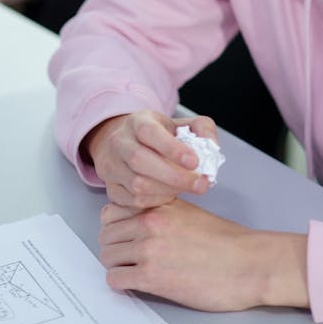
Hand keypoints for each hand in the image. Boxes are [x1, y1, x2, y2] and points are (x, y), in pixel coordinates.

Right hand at [82, 110, 216, 207]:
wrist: (128, 145)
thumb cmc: (160, 137)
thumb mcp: (182, 124)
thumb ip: (203, 129)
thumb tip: (212, 146)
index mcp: (137, 122)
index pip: (150, 132)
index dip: (172, 148)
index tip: (195, 162)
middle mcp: (119, 141)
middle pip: (140, 160)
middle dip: (174, 177)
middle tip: (201, 185)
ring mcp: (111, 165)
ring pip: (136, 183)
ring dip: (166, 191)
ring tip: (185, 188)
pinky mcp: (110, 187)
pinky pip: (132, 200)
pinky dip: (155, 201)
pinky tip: (169, 195)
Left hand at [98, 199, 309, 312]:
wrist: (248, 264)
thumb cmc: (227, 242)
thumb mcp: (191, 213)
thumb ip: (163, 212)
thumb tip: (139, 222)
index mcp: (160, 205)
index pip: (112, 210)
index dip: (116, 225)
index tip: (125, 235)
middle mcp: (149, 223)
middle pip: (106, 235)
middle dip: (115, 247)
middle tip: (129, 257)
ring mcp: (148, 250)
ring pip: (108, 258)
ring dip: (118, 266)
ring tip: (135, 272)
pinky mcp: (151, 277)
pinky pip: (115, 280)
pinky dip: (122, 284)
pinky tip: (139, 283)